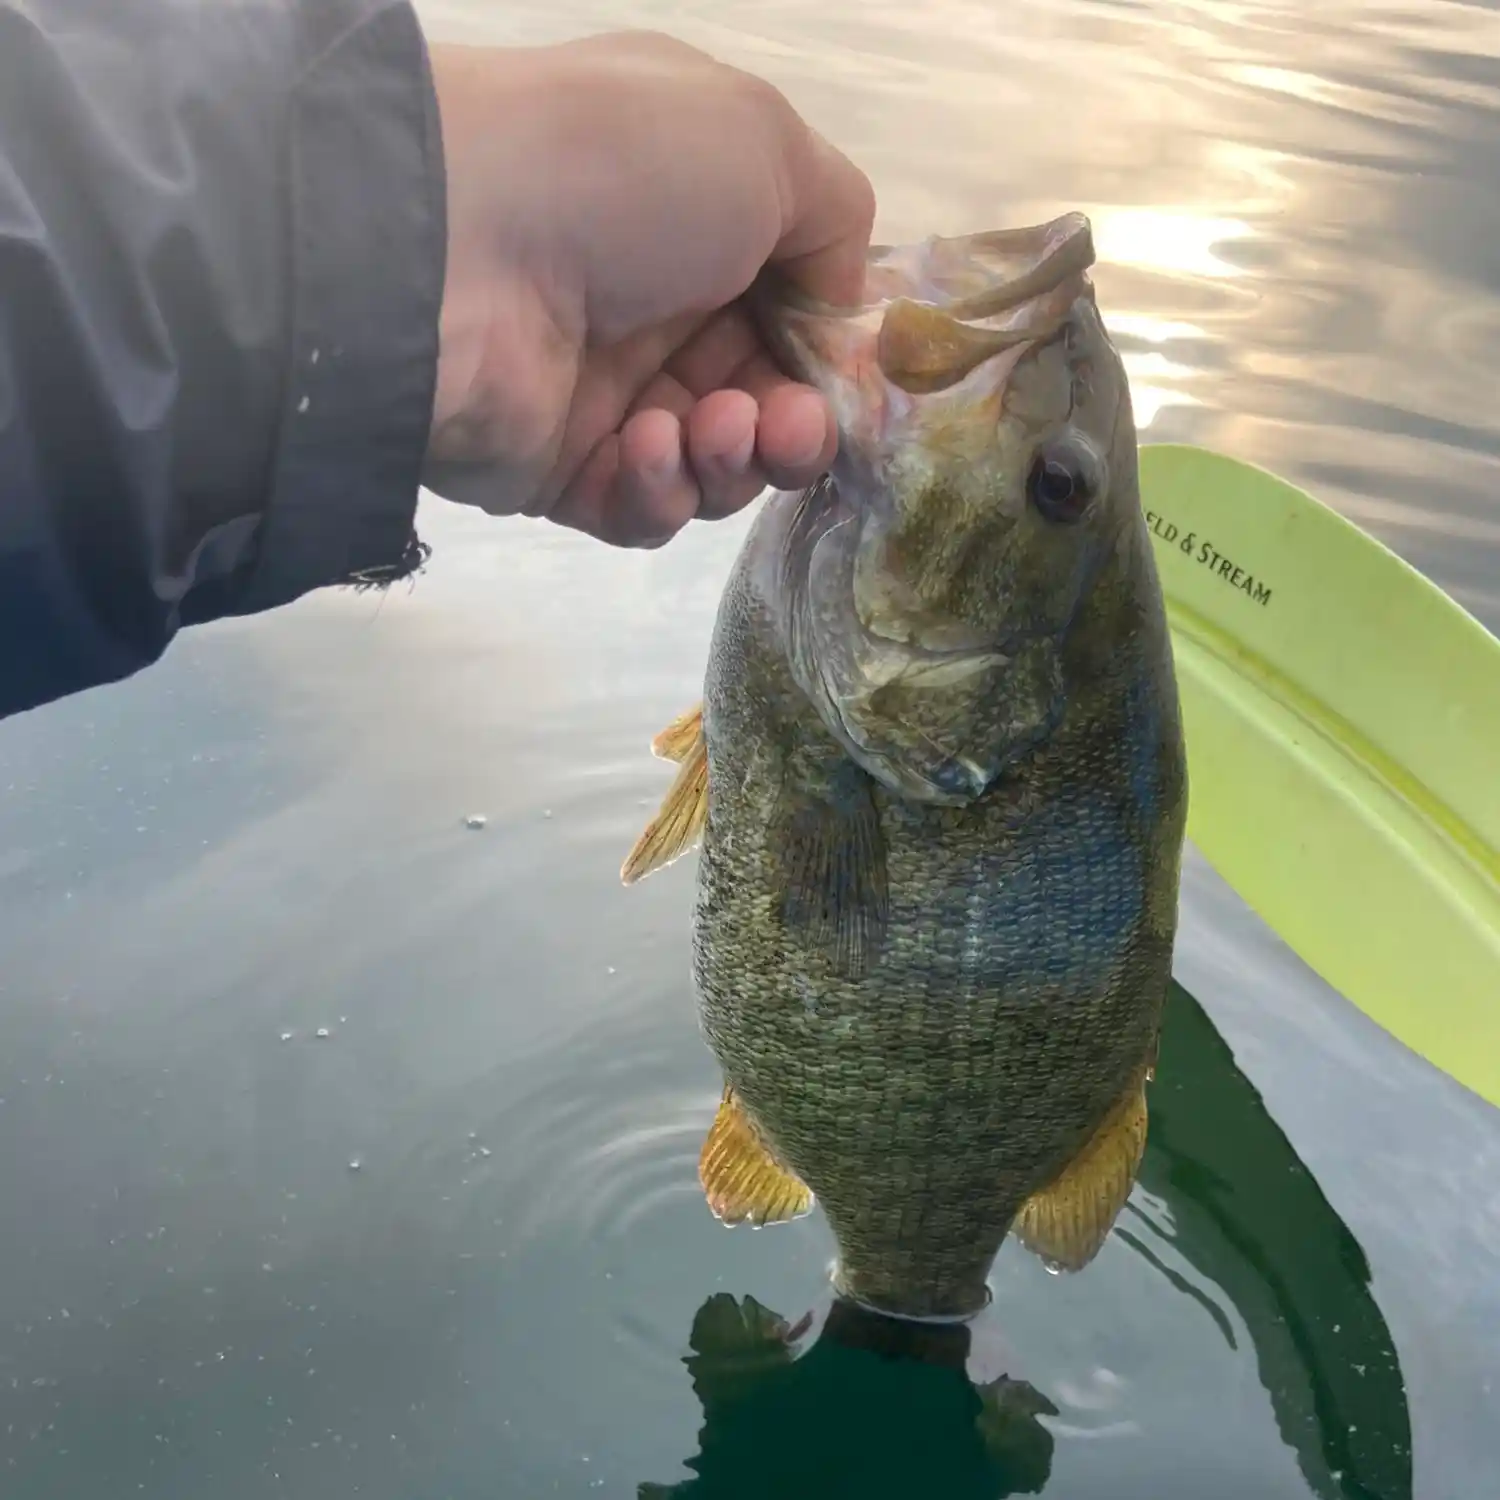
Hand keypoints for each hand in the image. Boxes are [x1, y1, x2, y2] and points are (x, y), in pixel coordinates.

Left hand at [421, 31, 875, 546]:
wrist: (452, 242)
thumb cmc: (619, 168)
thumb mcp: (762, 142)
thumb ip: (833, 217)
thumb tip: (839, 301)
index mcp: (699, 225)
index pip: (789, 314)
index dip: (829, 358)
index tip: (852, 383)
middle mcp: (655, 309)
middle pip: (764, 403)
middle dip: (795, 425)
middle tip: (792, 425)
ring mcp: (605, 395)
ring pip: (714, 465)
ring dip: (735, 456)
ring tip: (713, 425)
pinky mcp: (559, 470)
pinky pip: (642, 508)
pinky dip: (662, 489)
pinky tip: (646, 444)